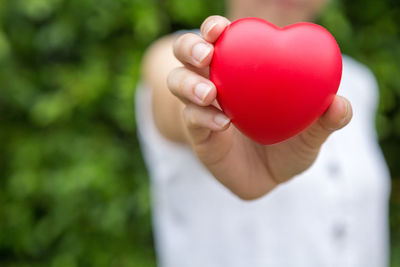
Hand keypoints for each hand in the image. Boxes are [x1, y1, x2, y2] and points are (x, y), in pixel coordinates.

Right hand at [167, 15, 352, 199]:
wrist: (268, 178)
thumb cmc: (288, 147)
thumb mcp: (310, 135)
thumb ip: (324, 120)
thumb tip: (339, 104)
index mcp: (238, 72)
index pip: (219, 40)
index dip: (214, 29)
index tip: (221, 28)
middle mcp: (214, 83)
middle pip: (186, 53)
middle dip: (190, 48)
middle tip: (207, 54)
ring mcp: (201, 108)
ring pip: (176, 82)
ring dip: (188, 83)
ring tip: (210, 93)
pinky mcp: (196, 134)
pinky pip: (190, 118)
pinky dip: (202, 117)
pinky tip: (223, 123)